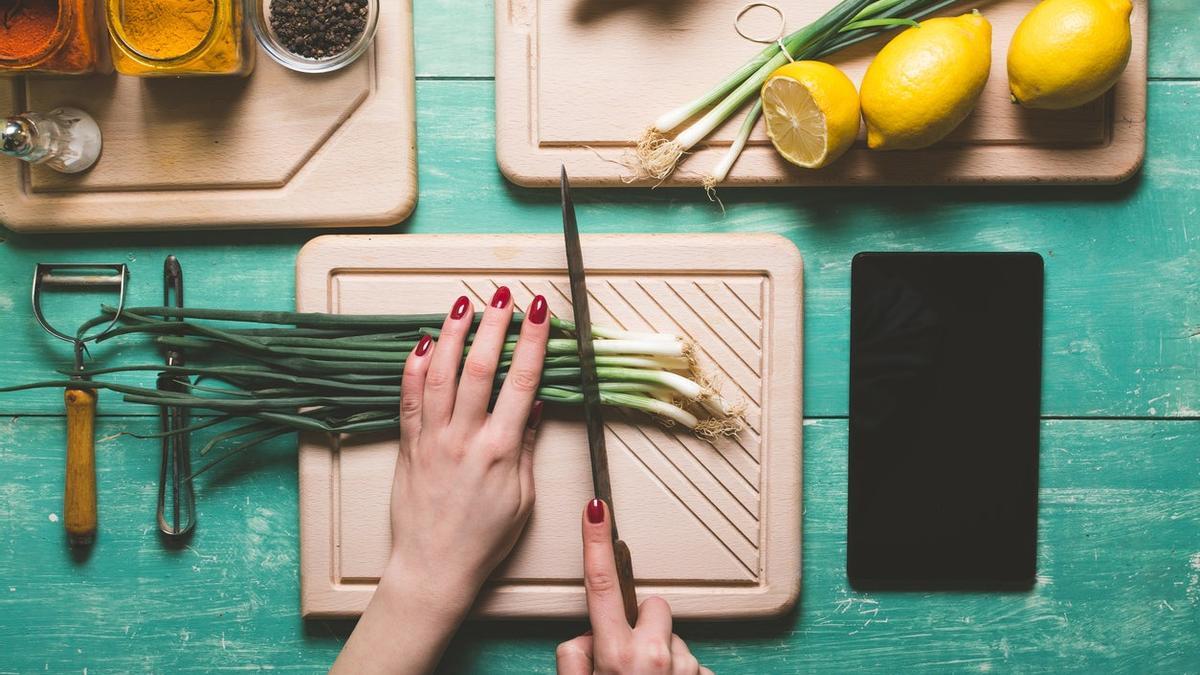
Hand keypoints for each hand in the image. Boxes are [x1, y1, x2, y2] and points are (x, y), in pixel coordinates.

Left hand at [389, 288, 550, 603]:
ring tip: (462, 304)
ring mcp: (432, 440)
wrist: (434, 567)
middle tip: (503, 293)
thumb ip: (527, 448)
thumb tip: (535, 406)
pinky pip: (408, 399)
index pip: (521, 381)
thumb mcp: (523, 498)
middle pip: (480, 367)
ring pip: (439, 374)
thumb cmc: (484, 539)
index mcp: (501, 450)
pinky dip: (412, 368)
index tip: (539, 310)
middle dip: (493, 324)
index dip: (531, 340)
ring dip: (452, 334)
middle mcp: (465, 438)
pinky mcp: (409, 446)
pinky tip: (421, 342)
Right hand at [556, 499, 712, 674]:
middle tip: (629, 662)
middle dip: (642, 625)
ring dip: (662, 655)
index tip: (596, 510)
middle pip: (653, 608)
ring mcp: (685, 667)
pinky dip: (679, 674)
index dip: (596, 543)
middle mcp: (655, 655)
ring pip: (673, 638)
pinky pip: (692, 663)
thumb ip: (574, 657)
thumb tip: (587, 639)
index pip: (602, 585)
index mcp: (618, 655)